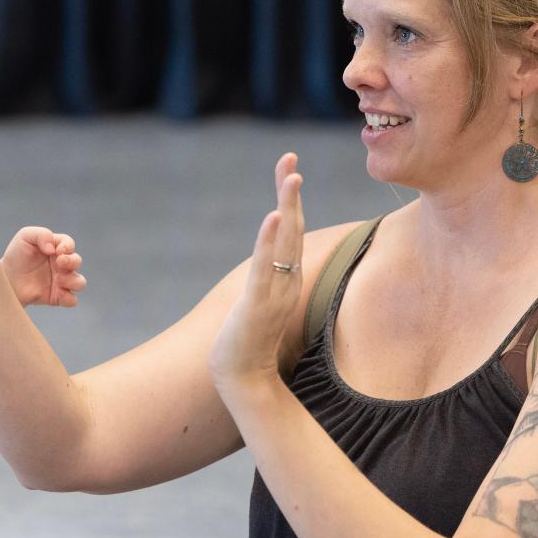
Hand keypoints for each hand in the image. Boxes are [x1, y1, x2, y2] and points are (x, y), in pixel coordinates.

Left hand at [1, 227, 86, 306]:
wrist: (6, 279)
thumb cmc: (16, 256)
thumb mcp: (25, 237)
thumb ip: (42, 234)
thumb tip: (53, 248)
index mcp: (56, 249)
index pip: (69, 244)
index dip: (67, 246)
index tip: (57, 251)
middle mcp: (61, 265)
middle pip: (77, 262)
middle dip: (72, 261)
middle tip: (60, 262)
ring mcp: (60, 281)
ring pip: (80, 282)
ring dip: (73, 280)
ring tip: (59, 279)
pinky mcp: (56, 297)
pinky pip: (72, 300)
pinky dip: (69, 297)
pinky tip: (58, 293)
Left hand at [208, 153, 304, 397]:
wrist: (244, 380)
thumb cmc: (248, 344)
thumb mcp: (260, 304)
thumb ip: (267, 283)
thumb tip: (267, 266)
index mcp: (287, 277)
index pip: (291, 229)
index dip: (289, 197)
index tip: (288, 165)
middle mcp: (287, 280)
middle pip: (293, 227)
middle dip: (290, 191)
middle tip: (290, 158)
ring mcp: (275, 291)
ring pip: (285, 242)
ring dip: (288, 206)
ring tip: (291, 176)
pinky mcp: (258, 303)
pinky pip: (265, 265)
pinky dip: (269, 240)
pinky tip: (273, 216)